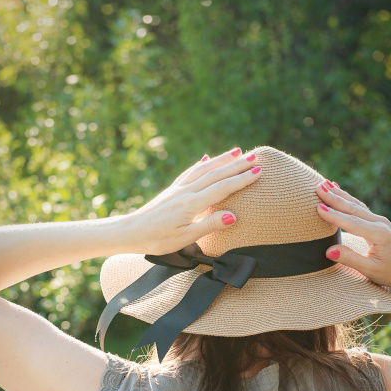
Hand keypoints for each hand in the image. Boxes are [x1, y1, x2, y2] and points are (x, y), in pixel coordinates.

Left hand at [126, 147, 260, 254]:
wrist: (131, 232)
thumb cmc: (157, 239)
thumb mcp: (185, 238)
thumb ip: (209, 225)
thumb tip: (233, 215)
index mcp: (192, 204)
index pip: (222, 188)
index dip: (242, 179)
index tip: (259, 171)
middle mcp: (186, 191)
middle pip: (216, 174)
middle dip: (238, 165)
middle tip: (256, 156)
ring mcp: (178, 188)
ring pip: (204, 169)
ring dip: (222, 159)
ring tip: (238, 151)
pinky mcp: (172, 189)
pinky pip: (190, 172)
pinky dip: (202, 163)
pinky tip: (207, 158)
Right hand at [315, 180, 390, 295]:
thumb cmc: (390, 273)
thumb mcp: (369, 270)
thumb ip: (349, 259)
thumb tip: (328, 251)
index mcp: (378, 234)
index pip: (351, 222)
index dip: (334, 215)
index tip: (318, 207)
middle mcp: (379, 223)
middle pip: (353, 208)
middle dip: (334, 197)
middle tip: (317, 187)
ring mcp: (380, 220)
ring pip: (356, 204)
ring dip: (339, 194)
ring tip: (324, 184)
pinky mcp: (378, 222)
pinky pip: (359, 207)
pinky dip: (347, 199)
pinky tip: (339, 190)